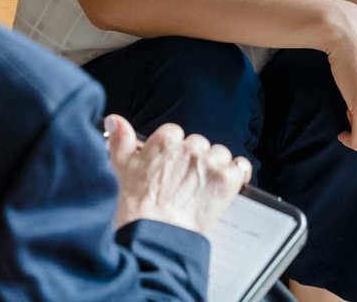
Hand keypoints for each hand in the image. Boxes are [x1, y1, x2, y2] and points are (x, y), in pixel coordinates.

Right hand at [106, 116, 250, 234]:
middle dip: (193, 160)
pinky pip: (240, 167)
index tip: (170, 166)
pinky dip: (237, 176)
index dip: (173, 152)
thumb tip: (115, 120)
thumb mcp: (120, 168)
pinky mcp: (226, 179)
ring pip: (220, 154)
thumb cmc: (136, 207)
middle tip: (184, 182)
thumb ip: (120, 139)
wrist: (154, 235)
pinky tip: (227, 186)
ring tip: (202, 188)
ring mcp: (209, 162)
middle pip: (199, 144)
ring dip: (214, 167)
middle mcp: (189, 147)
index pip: (175, 134)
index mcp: (165, 141)